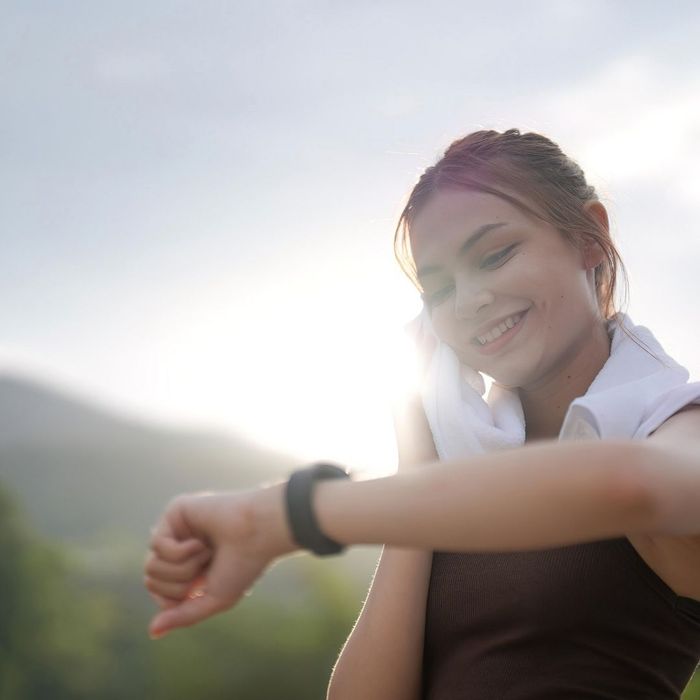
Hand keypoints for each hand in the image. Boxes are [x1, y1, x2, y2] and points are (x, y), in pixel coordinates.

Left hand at [144, 482, 298, 638]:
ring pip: (150, 565)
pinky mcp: (175, 511)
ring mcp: (176, 528)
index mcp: (189, 566)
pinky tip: (201, 540)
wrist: (259, 533)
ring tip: (207, 551)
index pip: (159, 592)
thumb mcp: (215, 599)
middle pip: (151, 580)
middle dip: (181, 583)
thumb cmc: (244, 564)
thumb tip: (152, 632)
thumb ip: (183, 615)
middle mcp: (179, 546)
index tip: (204, 585)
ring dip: (183, 567)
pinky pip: (156, 544)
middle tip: (209, 565)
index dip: (176, 598)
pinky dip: (181, 551)